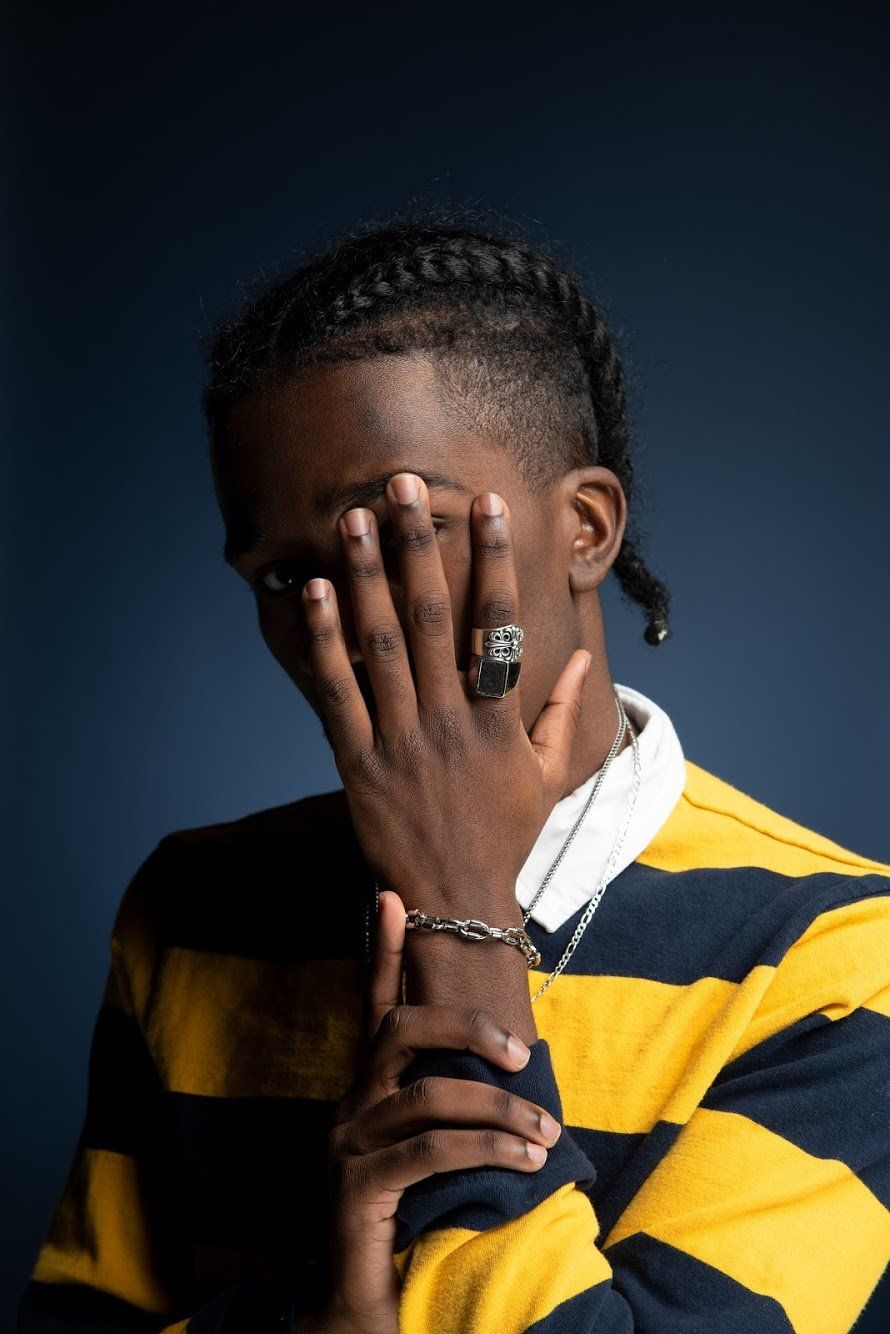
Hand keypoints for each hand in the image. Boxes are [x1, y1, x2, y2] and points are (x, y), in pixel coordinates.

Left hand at [300, 472, 591, 920]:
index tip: (490, 506)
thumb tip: (588, 661)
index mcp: (498, 720)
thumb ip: (561, 714)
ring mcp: (400, 740)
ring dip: (367, 576)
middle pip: (432, 616)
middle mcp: (449, 720)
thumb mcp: (546, 777)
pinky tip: (317, 591)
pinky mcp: (357, 762)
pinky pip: (337, 691)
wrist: (454, 899)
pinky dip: (325, 640)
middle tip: (403, 486)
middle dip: (418, 545)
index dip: (494, 560)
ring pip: (382, 643)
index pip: (499, 623)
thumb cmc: (505, 835)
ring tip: (355, 518)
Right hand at [308, 891, 562, 1333]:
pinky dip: (487, 1148)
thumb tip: (511, 1072)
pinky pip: (431, 1150)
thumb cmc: (406, 1224)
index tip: (394, 896)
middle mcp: (348, 1107)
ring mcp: (346, 1147)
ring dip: (499, 1109)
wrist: (360, 1309)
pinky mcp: (357, 1189)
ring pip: (428, 1095)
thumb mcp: (427, 1156)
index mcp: (366, 1092)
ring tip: (547, 1131)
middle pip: (399, 1030)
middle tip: (520, 1051)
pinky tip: (524, 1159)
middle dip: (464, 1025)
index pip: (374, 1006)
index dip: (384, 951)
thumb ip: (451, 1111)